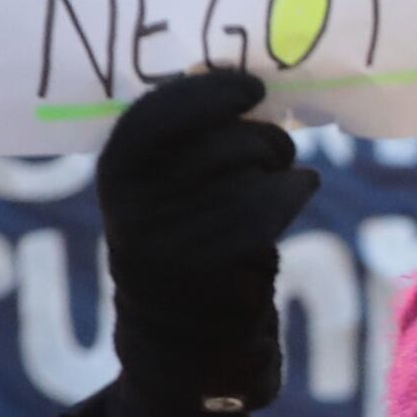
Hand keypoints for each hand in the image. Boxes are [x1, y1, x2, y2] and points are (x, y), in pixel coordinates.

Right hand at [95, 66, 319, 416]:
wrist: (183, 335)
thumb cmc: (184, 237)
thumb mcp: (162, 186)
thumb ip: (186, 140)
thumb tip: (239, 80)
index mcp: (117, 175)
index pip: (154, 117)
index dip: (207, 94)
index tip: (249, 86)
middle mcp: (137, 208)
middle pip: (218, 141)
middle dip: (259, 134)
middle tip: (275, 142)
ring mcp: (176, 242)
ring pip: (249, 171)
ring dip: (280, 161)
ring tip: (287, 169)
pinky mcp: (218, 270)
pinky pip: (269, 208)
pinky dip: (294, 189)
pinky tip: (299, 187)